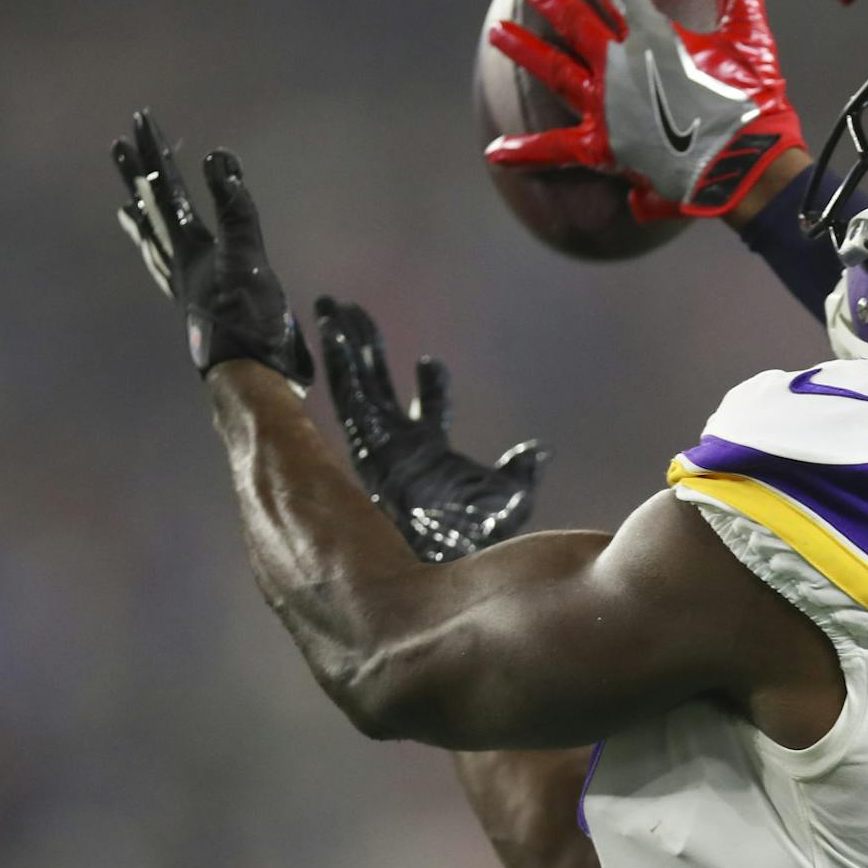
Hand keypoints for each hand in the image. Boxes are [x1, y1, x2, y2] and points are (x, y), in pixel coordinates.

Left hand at [111, 111, 313, 387]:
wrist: (246, 373)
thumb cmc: (250, 320)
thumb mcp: (248, 259)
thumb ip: (236, 211)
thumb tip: (217, 160)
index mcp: (190, 247)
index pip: (167, 189)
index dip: (155, 154)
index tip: (141, 120)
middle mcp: (178, 262)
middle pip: (151, 209)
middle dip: (139, 174)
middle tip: (120, 143)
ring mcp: (182, 285)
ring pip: (153, 241)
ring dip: (141, 215)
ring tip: (126, 202)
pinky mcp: (194, 304)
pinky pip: (165, 268)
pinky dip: (158, 253)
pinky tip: (164, 259)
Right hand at [316, 297, 548, 562]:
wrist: (446, 562)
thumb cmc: (477, 540)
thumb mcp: (508, 500)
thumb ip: (519, 473)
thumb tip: (539, 451)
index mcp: (428, 452)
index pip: (428, 409)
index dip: (431, 385)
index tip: (431, 363)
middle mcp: (397, 444)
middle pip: (377, 384)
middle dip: (365, 347)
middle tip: (347, 309)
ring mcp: (379, 442)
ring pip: (356, 383)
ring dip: (344, 345)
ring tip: (328, 306)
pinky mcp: (367, 445)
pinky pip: (348, 398)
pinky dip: (339, 366)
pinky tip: (329, 334)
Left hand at [484, 0, 801, 219]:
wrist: (745, 167)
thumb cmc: (754, 101)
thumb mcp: (750, 33)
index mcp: (652, 34)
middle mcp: (618, 65)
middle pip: (572, 20)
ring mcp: (606, 106)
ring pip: (555, 71)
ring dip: (524, 50)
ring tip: (497, 33)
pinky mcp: (604, 147)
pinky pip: (557, 149)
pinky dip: (526, 150)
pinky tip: (495, 150)